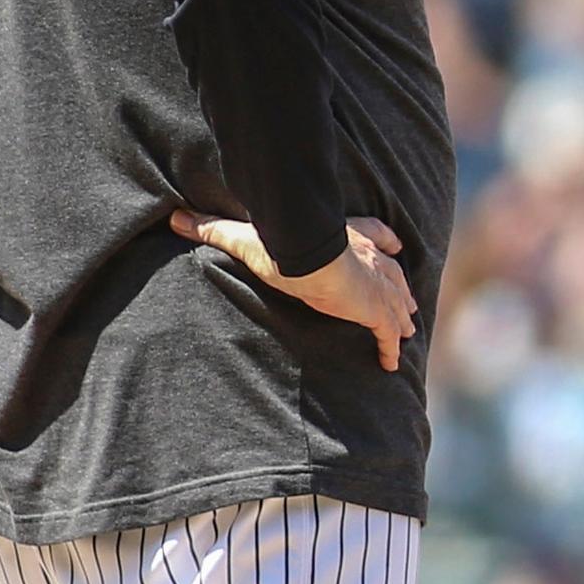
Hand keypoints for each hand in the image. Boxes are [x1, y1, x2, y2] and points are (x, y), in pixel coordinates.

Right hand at [169, 210, 415, 370]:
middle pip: (393, 272)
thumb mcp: (245, 237)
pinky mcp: (375, 310)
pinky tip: (391, 363)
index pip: (375, 235)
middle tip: (405, 301)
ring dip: (401, 314)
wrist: (308, 255)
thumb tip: (177, 219)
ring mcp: (376, 285)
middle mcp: (370, 258)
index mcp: (349, 235)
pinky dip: (391, 348)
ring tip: (406, 329)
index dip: (383, 241)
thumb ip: (213, 229)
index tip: (393, 246)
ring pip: (398, 301)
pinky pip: (389, 334)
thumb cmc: (282, 241)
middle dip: (398, 286)